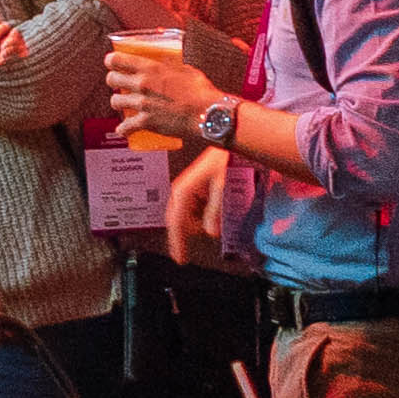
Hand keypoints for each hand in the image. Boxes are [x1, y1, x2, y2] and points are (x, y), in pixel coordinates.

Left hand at [105, 46, 217, 143]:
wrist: (209, 114)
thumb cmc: (202, 91)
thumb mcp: (185, 69)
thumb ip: (171, 66)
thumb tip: (166, 62)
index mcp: (151, 68)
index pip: (116, 59)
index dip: (111, 61)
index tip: (112, 63)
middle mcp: (142, 84)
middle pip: (111, 79)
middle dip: (114, 81)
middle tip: (119, 84)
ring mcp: (142, 104)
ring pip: (115, 101)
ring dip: (118, 103)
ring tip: (123, 104)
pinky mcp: (146, 122)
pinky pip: (125, 127)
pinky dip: (123, 129)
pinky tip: (124, 130)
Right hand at [162, 146, 230, 267]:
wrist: (224, 138)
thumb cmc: (224, 159)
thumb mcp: (222, 185)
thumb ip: (214, 210)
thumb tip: (209, 233)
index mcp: (183, 190)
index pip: (176, 222)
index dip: (176, 242)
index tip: (179, 259)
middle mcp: (181, 189)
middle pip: (174, 218)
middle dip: (179, 235)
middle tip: (184, 253)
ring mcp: (186, 187)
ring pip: (181, 214)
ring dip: (189, 226)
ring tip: (198, 234)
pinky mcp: (193, 185)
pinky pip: (189, 207)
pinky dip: (194, 217)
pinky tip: (203, 220)